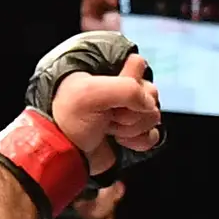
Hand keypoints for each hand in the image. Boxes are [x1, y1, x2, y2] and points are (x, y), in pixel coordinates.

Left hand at [48, 47, 162, 176]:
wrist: (65, 154)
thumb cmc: (69, 120)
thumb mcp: (91, 93)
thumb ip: (128, 89)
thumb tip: (149, 103)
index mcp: (107, 71)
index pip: (139, 64)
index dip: (130, 80)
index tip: (110, 92)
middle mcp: (120, 89)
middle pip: (150, 92)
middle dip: (131, 109)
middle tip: (107, 114)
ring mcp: (128, 112)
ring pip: (152, 115)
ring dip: (132, 127)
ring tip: (109, 128)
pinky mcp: (133, 133)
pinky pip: (152, 134)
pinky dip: (139, 141)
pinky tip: (121, 140)